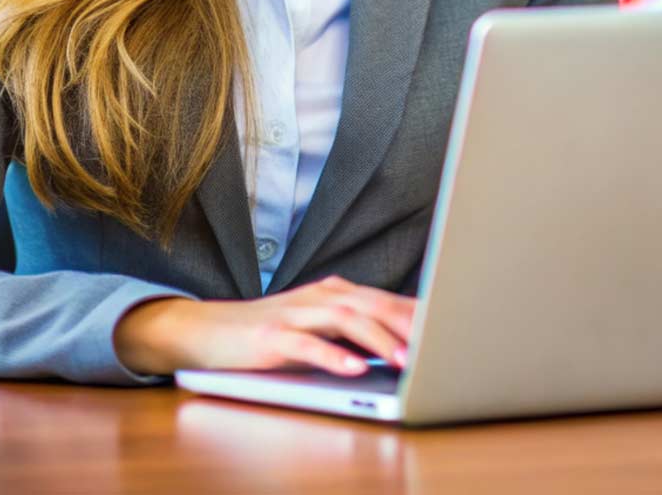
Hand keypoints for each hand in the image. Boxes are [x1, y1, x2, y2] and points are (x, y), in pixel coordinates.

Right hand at [114, 275, 415, 376]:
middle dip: (409, 323)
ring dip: (378, 340)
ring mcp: (293, 314)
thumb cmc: (269, 333)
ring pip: (345, 320)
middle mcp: (317, 297)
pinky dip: (334, 357)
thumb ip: (353, 331)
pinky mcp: (271, 337)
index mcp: (332, 293)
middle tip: (442, 342)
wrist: (207, 330)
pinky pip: (307, 346)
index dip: (418, 312)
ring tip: (407, 359)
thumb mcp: (316, 328)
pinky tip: (355, 369)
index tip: (453, 325)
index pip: (384, 299)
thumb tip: (404, 345)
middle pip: (371, 303)